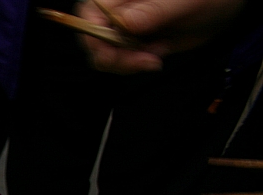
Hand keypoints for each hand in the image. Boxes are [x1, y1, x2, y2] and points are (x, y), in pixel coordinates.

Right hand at [77, 0, 245, 73]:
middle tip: (141, 60)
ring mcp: (127, 28)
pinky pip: (123, 61)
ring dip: (127, 63)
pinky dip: (137, 64)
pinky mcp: (136, 44)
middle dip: (111, 55)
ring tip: (156, 54)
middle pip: (93, 37)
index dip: (92, 33)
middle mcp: (120, 10)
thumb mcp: (183, 2)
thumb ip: (153, 11)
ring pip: (106, 53)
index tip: (109, 49)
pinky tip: (158, 53)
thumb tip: (124, 22)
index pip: (90, 12)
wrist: (228, 9)